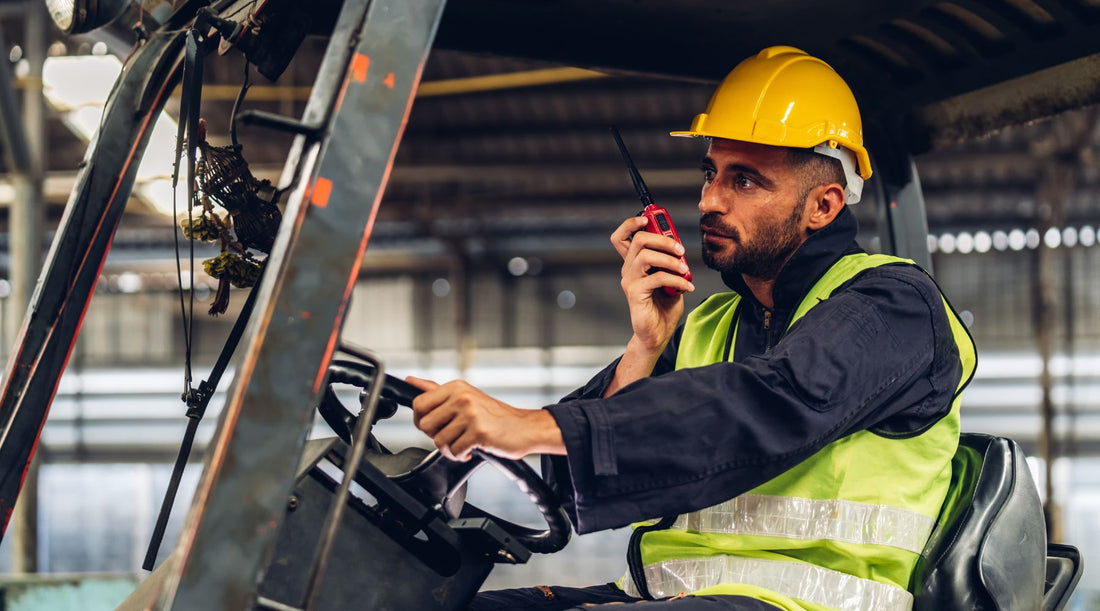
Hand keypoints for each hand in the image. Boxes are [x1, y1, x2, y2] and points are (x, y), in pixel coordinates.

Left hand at [406, 376, 563, 461]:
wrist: (525, 428)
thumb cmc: (495, 415)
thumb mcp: (465, 395)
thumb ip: (435, 390)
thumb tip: (410, 381)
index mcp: (456, 387)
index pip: (419, 404)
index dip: (422, 420)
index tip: (436, 426)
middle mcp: (462, 397)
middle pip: (426, 425)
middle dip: (436, 436)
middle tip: (453, 436)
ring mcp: (471, 414)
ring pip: (440, 441)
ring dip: (450, 449)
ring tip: (464, 444)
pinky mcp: (479, 432)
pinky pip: (455, 451)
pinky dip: (461, 456)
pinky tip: (471, 450)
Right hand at [610, 216, 694, 351]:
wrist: (658, 333)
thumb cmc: (664, 305)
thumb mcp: (671, 277)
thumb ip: (671, 261)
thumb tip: (679, 247)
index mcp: (634, 262)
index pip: (622, 236)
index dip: (631, 223)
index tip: (649, 218)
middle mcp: (628, 269)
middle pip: (639, 239)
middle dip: (663, 239)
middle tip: (680, 249)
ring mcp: (629, 280)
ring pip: (646, 256)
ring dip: (670, 260)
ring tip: (685, 270)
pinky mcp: (635, 293)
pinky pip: (656, 277)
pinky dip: (676, 279)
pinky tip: (687, 286)